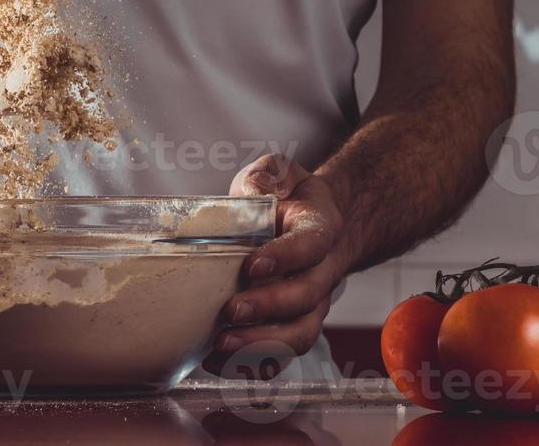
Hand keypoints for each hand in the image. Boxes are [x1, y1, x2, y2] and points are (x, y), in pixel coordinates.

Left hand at [203, 154, 349, 378]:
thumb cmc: (289, 197)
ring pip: (299, 333)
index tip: (252, 264)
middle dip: (268, 308)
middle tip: (231, 310)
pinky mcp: (293, 324)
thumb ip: (266, 176)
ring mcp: (311, 303)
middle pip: (306, 297)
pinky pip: (282, 354)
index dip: (285, 257)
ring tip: (221, 346)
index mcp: (321, 229)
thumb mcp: (278, 173)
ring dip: (261, 345)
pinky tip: (216, 363)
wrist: (315, 222)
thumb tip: (251, 192)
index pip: (311, 246)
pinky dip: (252, 365)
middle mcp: (322, 271)